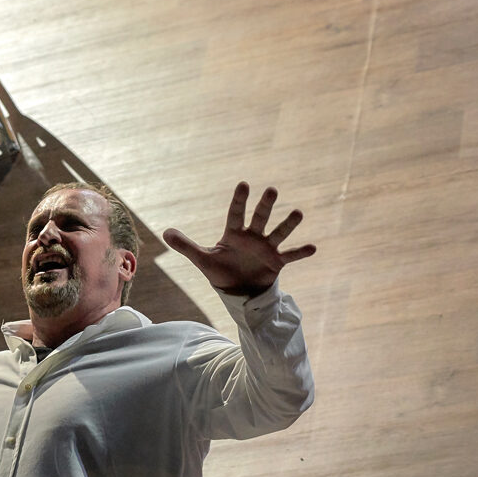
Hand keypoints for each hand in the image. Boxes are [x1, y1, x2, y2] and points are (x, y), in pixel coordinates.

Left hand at [163, 182, 315, 296]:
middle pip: (259, 218)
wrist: (238, 292)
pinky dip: (301, 252)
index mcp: (234, 234)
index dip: (239, 200)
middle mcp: (252, 237)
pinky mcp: (276, 263)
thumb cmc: (221, 272)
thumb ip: (186, 246)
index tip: (244, 184)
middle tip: (271, 190)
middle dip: (265, 205)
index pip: (235, 213)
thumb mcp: (202, 260)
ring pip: (278, 233)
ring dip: (287, 224)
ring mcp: (266, 248)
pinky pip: (290, 256)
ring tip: (298, 212)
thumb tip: (164, 232)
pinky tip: (313, 247)